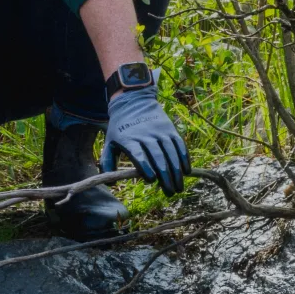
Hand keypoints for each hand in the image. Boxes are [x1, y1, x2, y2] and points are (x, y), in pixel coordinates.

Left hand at [105, 80, 191, 194]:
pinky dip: (184, 158)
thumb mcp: (109, 142)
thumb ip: (107, 162)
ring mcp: (160, 131)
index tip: (152, 180)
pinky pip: (179, 144)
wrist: (134, 101)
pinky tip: (187, 171)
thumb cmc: (120, 127)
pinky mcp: (170, 129)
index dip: (145, 167)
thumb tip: (110, 183)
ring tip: (179, 187)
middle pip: (158, 156)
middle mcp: (146, 135)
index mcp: (129, 139)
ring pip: (171, 152)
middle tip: (170, 192)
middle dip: (165, 176)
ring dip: (177, 171)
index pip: (139, 155)